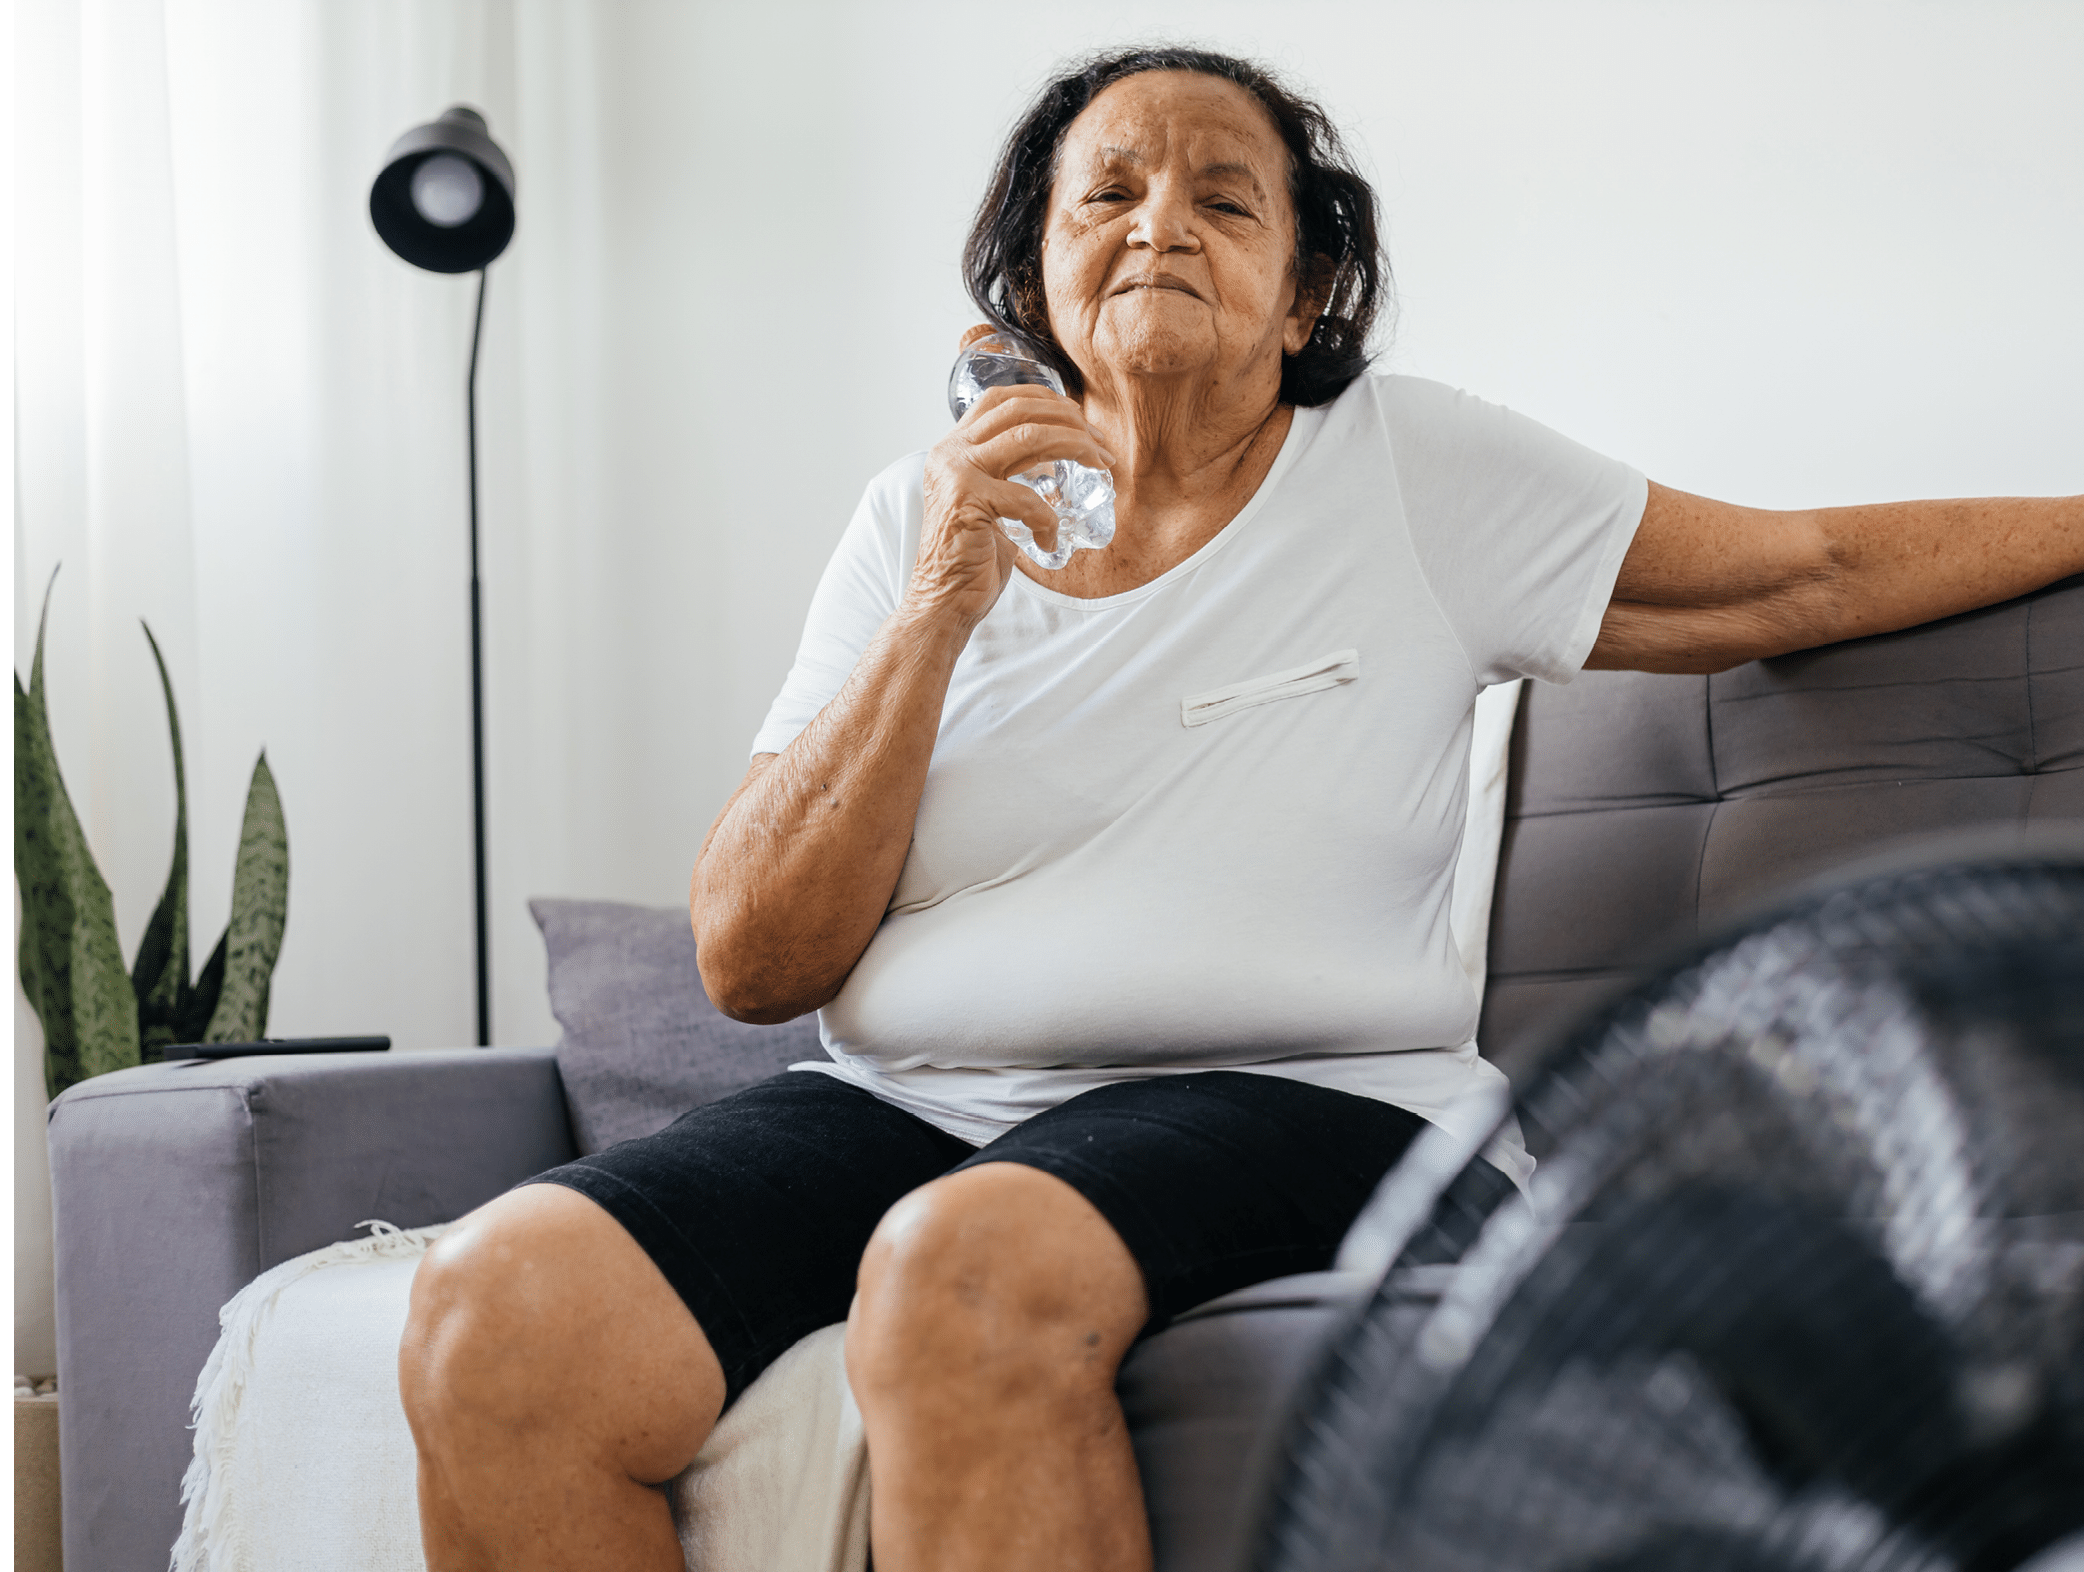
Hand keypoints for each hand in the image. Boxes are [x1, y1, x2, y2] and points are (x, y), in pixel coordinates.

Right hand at [909, 334, 1115, 631]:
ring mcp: (956, 475)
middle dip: (1069, 420)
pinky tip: (1050, 539)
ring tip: (1100, 464)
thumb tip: (1055, 453)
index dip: (1043, 398)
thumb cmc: (971, 558)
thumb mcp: (991, 501)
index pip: (999, 399)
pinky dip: (1049, 519)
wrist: (943, 602)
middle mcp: (950, 454)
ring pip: (1029, 438)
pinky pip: (1028, 499)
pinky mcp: (968, 503)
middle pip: (1019, 411)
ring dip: (1074, 446)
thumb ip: (1009, 472)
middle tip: (1100, 443)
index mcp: (953, 449)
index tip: (1077, 415)